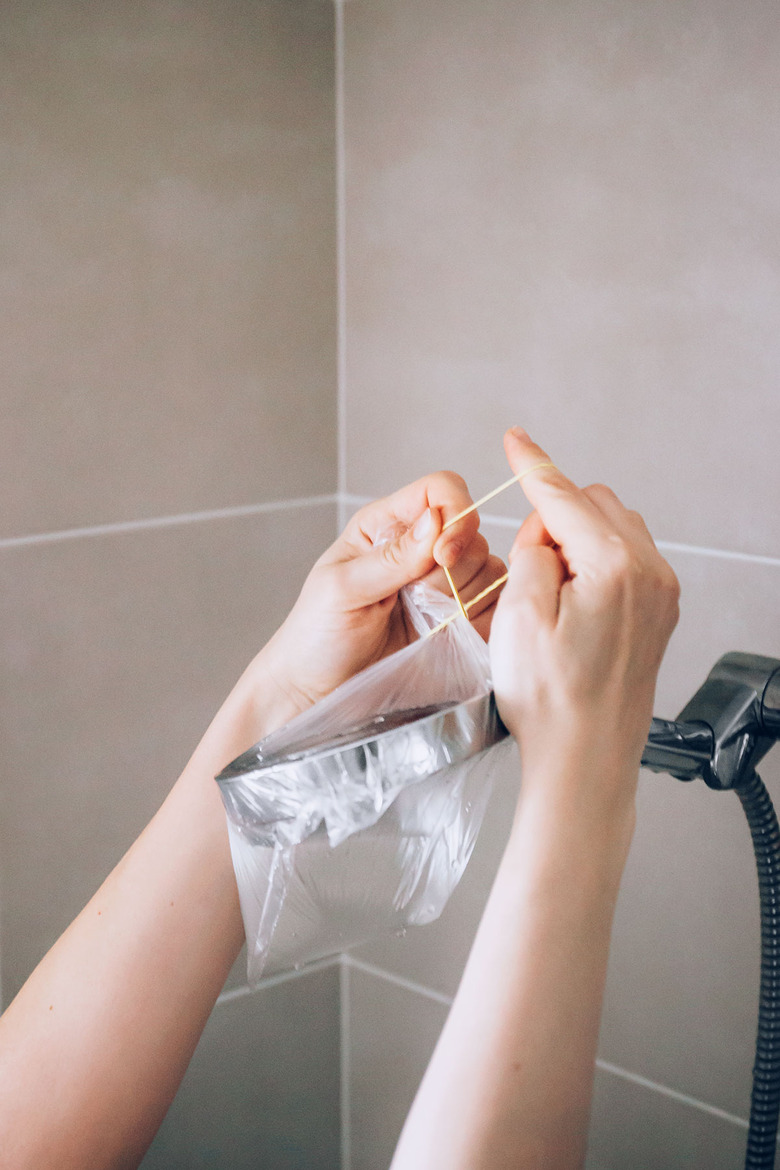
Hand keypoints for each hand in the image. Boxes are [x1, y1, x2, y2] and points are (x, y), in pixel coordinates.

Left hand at [256, 471, 505, 717]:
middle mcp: (420, 549)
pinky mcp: (459, 621)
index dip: (455, 513)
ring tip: (425, 623)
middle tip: (417, 602)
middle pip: (473, 533)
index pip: (440, 490)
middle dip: (453, 570)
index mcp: (387, 526)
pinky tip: (447, 634)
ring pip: (490, 570)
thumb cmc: (316, 636)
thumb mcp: (343, 590)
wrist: (320, 692)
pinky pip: (495, 606)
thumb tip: (436, 520)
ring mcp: (443, 586)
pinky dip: (482, 619)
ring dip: (464, 598)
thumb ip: (391, 557)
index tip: (442, 556)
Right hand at [490, 428, 679, 820]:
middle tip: (524, 567)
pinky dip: (594, 565)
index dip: (533, 466)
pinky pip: (627, 562)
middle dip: (554, 519)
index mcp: (616, 567)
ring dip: (575, 542)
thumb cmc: (551, 701)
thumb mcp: (518, 615)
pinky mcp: (658, 616)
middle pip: (596, 507)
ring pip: (613, 532)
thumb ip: (532, 552)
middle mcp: (651, 574)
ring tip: (546, 594)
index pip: (566, 497)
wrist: (585, 760)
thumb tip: (545, 530)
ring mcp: (661, 596)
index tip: (515, 439)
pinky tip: (569, 604)